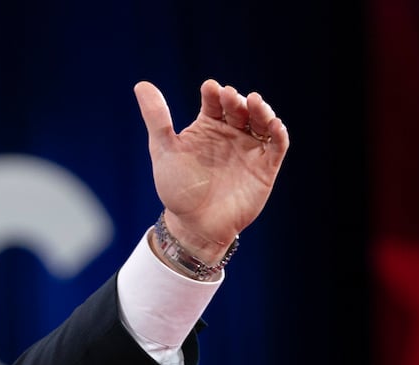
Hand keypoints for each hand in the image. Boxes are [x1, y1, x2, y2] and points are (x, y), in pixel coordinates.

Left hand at [135, 79, 289, 263]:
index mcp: (208, 126)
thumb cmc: (177, 189)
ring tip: (254, 102)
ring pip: (261, 121)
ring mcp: (249, 148)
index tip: (209, 88)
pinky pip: (277, 144)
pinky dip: (278, 133)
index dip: (213, 93)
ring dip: (261, 110)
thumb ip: (156, 119)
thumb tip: (140, 84)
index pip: (214, 101)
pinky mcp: (266, 166)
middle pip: (239, 108)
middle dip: (236, 100)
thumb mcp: (164, 151)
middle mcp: (231, 133)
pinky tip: (273, 125)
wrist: (194, 226)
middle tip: (230, 97)